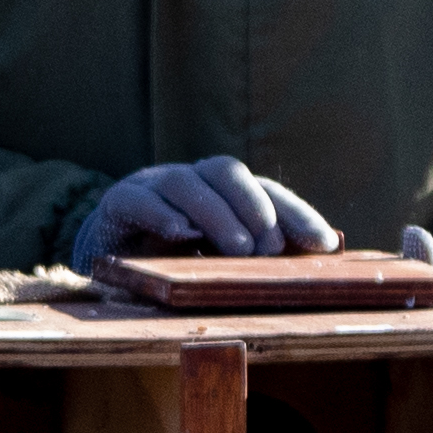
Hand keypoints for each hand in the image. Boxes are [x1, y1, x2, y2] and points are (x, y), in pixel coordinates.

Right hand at [71, 156, 333, 266]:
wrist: (107, 256)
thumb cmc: (173, 260)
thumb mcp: (219, 260)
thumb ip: (262, 256)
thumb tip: (325, 255)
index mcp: (222, 191)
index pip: (266, 191)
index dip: (297, 214)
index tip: (324, 246)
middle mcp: (190, 179)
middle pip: (226, 171)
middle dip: (254, 207)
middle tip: (268, 249)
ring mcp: (152, 185)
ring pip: (185, 182)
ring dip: (217, 214)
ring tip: (238, 250)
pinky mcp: (118, 202)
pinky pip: (138, 199)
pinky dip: (160, 212)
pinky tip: (179, 233)